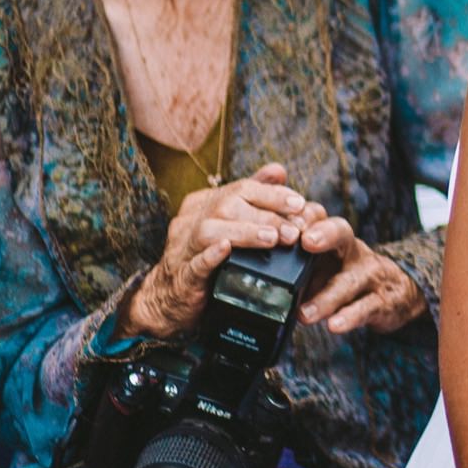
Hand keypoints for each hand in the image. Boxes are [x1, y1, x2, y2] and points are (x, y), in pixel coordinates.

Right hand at [125, 164, 323, 339]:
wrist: (168, 296)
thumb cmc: (205, 253)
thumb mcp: (230, 221)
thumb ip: (253, 196)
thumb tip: (278, 170)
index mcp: (204, 203)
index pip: (240, 188)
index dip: (272, 194)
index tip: (299, 203)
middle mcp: (191, 220)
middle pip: (227, 206)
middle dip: (266, 216)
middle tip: (295, 230)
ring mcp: (183, 248)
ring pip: (209, 230)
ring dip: (245, 233)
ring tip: (273, 238)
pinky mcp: (181, 278)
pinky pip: (193, 264)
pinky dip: (210, 256)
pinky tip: (226, 250)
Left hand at [297, 215, 426, 334]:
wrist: (402, 291)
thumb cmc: (352, 276)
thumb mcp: (329, 264)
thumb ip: (300, 262)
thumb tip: (260, 267)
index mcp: (337, 240)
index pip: (321, 217)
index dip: (308, 217)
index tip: (289, 223)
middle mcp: (355, 252)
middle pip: (342, 234)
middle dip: (325, 234)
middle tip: (306, 242)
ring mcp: (371, 277)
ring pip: (349, 282)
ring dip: (326, 298)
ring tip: (305, 314)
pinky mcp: (382, 303)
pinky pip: (365, 309)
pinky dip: (349, 317)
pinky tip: (335, 326)